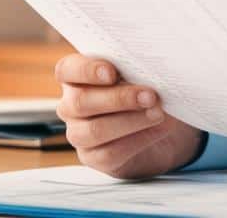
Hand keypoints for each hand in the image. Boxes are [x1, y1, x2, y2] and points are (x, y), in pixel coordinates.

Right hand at [55, 53, 205, 178]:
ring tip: (157, 114)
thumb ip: (138, 69)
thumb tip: (154, 69)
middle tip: (150, 95)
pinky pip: (109, 153)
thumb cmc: (145, 89)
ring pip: (94, 130)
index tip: (112, 72)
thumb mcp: (141, 74)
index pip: (67, 70)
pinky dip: (138, 140)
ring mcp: (79, 133)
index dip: (86, 70)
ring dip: (130, 121)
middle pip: (80, 102)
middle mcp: (71, 105)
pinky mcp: (93, 157)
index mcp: (77, 77)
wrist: (159, 124)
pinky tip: (157, 130)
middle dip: (119, 98)